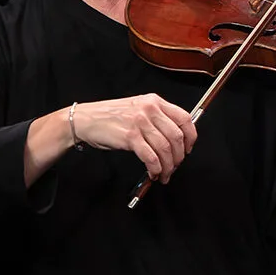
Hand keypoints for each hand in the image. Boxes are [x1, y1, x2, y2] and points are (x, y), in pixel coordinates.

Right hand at [70, 94, 197, 182]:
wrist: (84, 119)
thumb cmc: (110, 116)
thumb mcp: (138, 109)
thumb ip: (156, 118)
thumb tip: (175, 139)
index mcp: (154, 101)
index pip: (184, 118)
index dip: (191, 136)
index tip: (189, 148)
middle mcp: (150, 110)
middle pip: (177, 136)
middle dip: (180, 156)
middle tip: (176, 165)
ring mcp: (140, 123)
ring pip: (165, 148)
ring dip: (168, 166)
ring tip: (165, 173)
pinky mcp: (130, 137)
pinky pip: (150, 156)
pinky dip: (155, 168)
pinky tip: (154, 172)